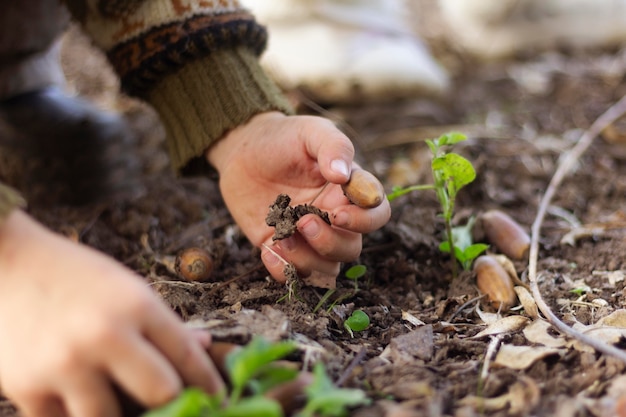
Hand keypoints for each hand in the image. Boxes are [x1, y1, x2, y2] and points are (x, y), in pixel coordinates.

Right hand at [0, 210, 223, 416]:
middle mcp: (104, 335)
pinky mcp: (26, 388)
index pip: (186, 355)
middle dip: (172, 404)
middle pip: (160, 394)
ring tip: (124, 403)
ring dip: (121, 416)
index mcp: (136, 305)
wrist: (8, 264)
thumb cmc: (76, 275)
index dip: (208, 382)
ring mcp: (63, 365)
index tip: (217, 397)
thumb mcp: (128, 287)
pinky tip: (85, 404)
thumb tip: (203, 347)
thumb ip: (164, 323)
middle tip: (172, 405)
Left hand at [207, 112, 390, 281]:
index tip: (337, 213)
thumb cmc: (285, 138)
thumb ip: (333, 147)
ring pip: (327, 268)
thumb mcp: (311, 132)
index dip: (365, 221)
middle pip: (351, 248)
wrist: (244, 149)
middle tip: (303, 221)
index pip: (377, 214)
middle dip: (329, 242)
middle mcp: (334, 218)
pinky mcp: (283, 248)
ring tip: (281, 238)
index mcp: (349, 192)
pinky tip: (267, 250)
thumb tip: (343, 175)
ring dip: (307, 260)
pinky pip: (293, 274)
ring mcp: (309, 237)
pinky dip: (283, 271)